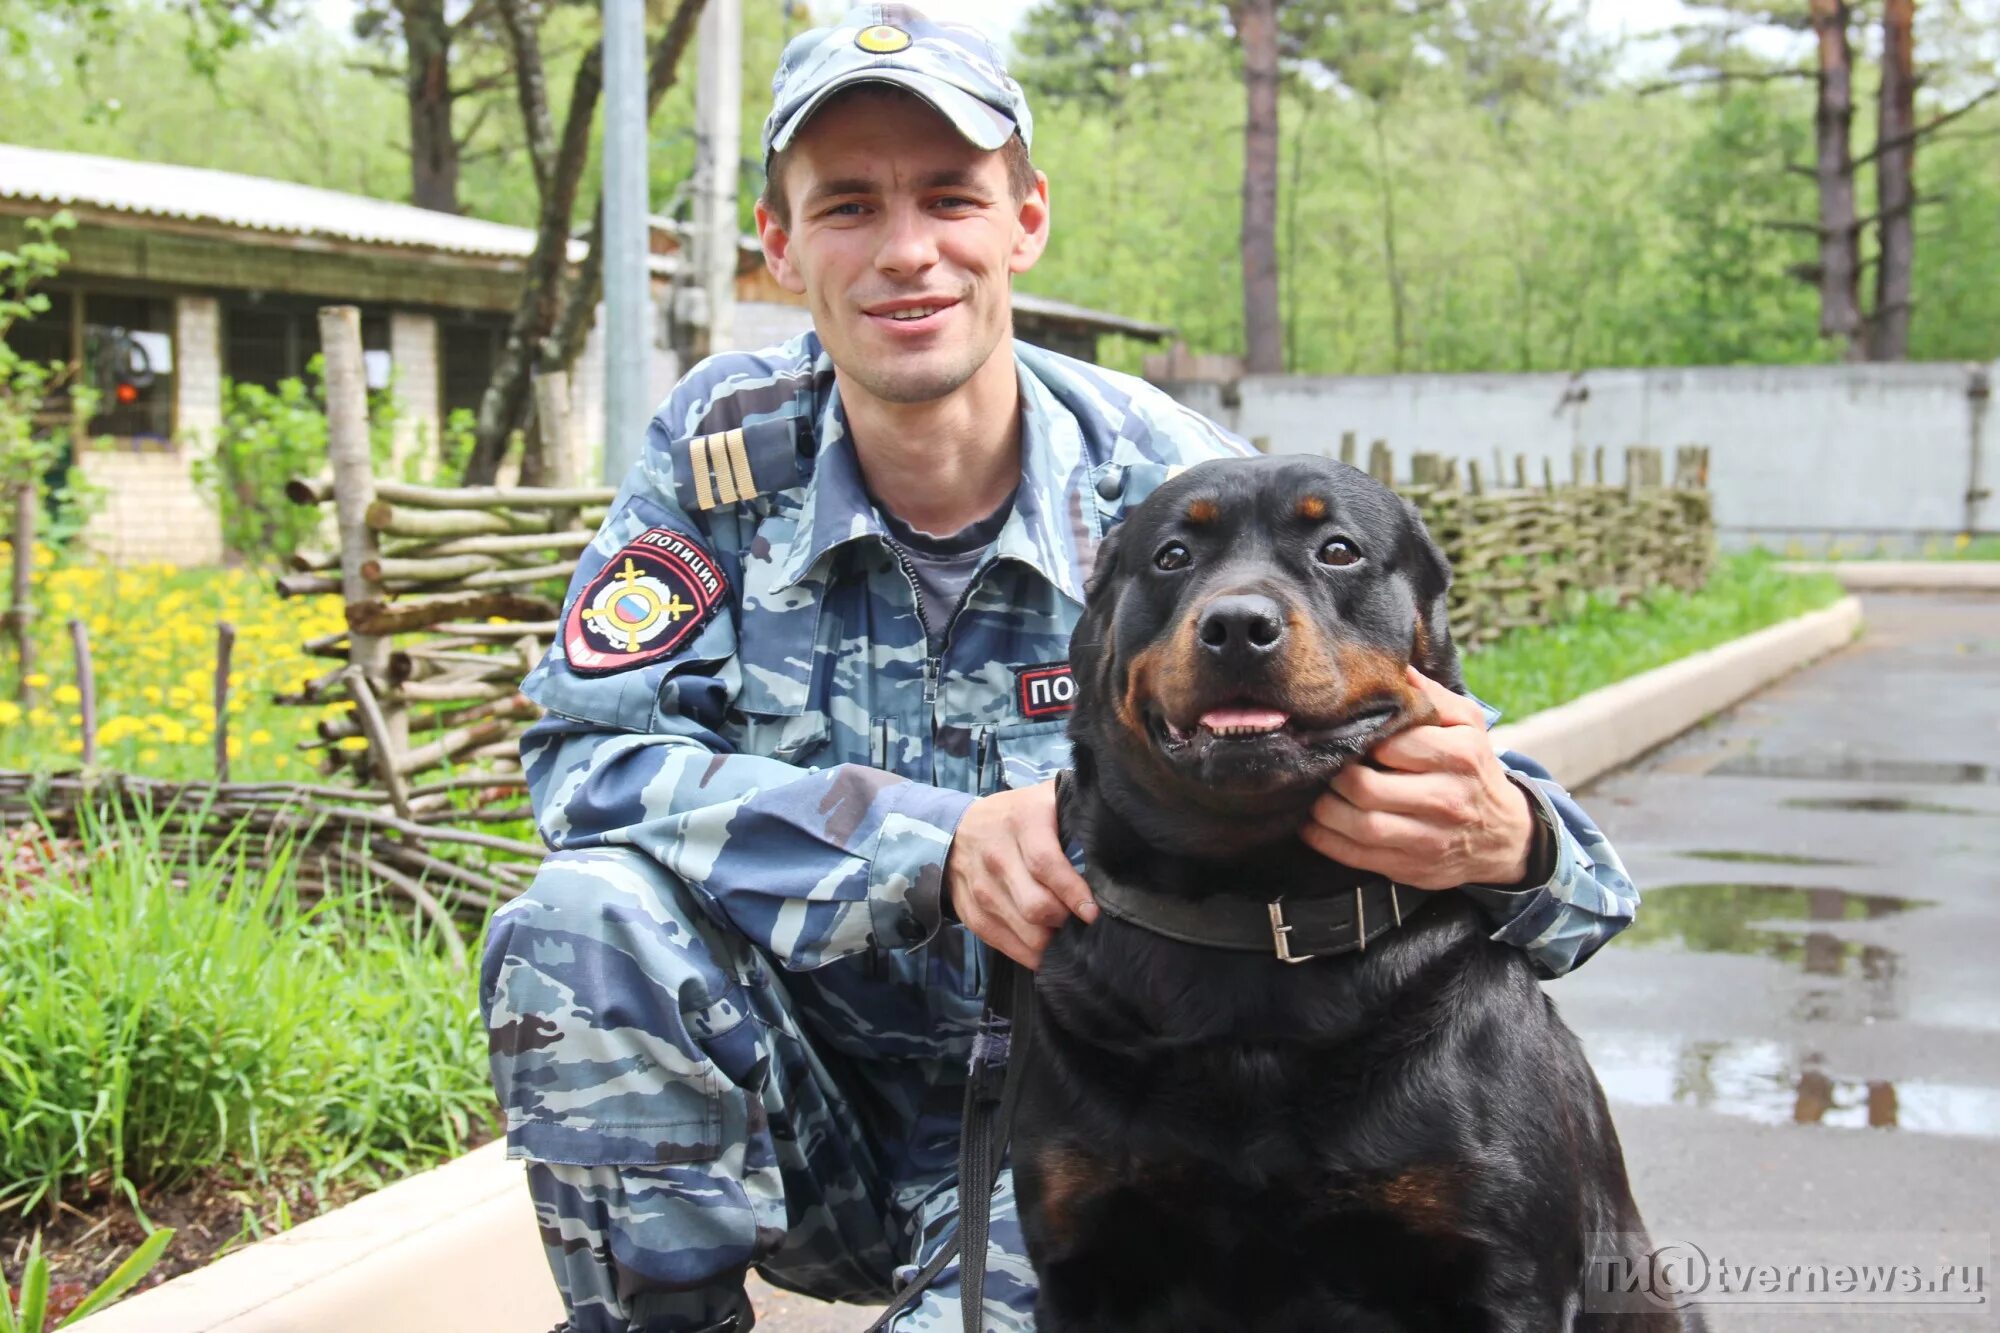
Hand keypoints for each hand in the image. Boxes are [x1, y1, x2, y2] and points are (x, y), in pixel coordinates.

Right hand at [945, 780, 1098, 968]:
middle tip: (1081, 922)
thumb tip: (1119, 846)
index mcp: (1020, 823)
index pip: (1046, 865)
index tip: (1093, 912)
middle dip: (1065, 921)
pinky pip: (1006, 946)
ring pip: (1025, 932)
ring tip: (1067, 933)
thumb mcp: (1045, 800)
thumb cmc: (1017, 817)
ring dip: (1052, 940)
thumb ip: (1077, 815)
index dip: (1073, 893)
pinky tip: (1047, 946)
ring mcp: (980, 889)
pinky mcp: (971, 915)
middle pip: (1036, 906)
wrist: (955, 831)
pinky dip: (1032, 954)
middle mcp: (996, 856)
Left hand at [1300, 667, 1537, 889]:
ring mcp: (1429, 838)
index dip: (1356, 738)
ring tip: (1312, 792)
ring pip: (1359, 825)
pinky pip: (1357, 856)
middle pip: (1366, 787)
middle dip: (1333, 775)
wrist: (1504, 835)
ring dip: (1323, 809)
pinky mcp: (1413, 868)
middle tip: (1318, 763)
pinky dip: (1325, 840)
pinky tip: (1311, 824)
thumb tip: (1395, 666)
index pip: (1389, 743)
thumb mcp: (1467, 724)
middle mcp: (1445, 798)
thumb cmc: (1475, 769)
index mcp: (1458, 755)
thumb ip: (1432, 694)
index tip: (1336, 732)